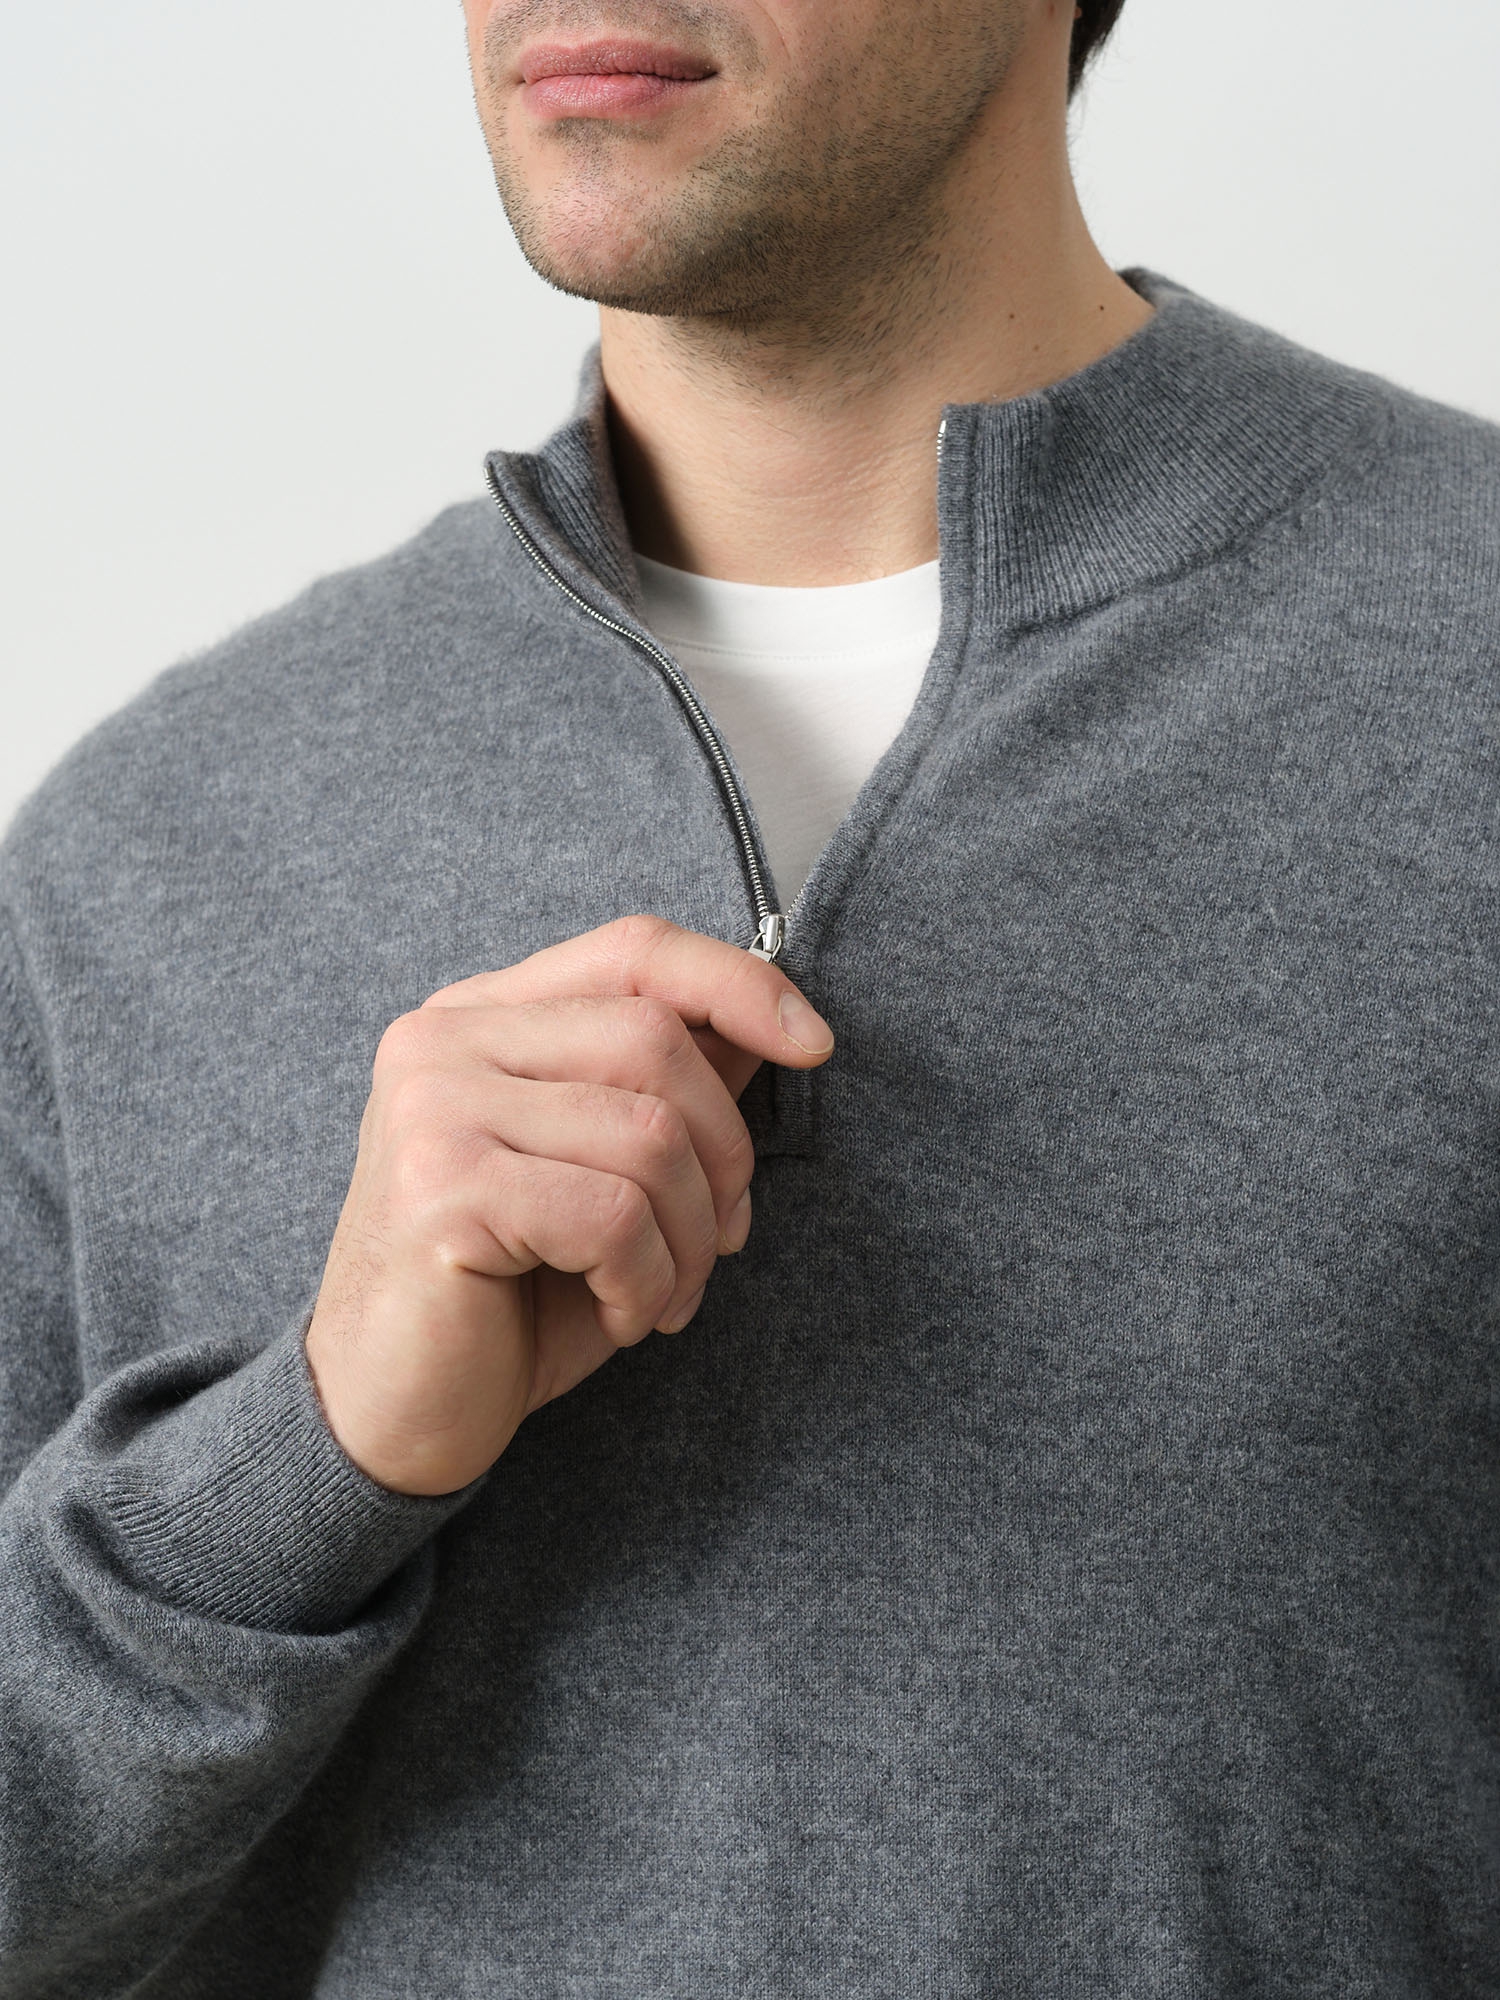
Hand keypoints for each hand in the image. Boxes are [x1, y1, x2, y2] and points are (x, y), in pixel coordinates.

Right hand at [304, 916, 834, 1494]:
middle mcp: (442, 1041)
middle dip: (725, 1152)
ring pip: (650, 1133)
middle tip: (717, 1242)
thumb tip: (767, 1027)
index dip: (737, 983)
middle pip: (656, 1039)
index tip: (814, 1045)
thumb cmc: (503, 1301)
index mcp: (480, 1017)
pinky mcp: (441, 1187)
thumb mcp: (605, 1180)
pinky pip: (613, 1214)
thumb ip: (665, 1094)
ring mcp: (432, 1107)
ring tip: (662, 1295)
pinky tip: (621, 1315)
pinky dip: (648, 1279)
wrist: (386, 1420)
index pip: (632, 950)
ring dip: (692, 1237)